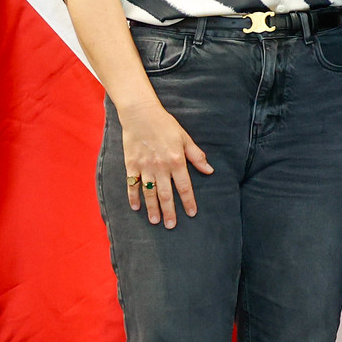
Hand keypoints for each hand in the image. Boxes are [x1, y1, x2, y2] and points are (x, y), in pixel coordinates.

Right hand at [117, 97, 212, 226]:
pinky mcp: (131, 165)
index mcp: (177, 161)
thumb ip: (196, 156)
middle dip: (169, 211)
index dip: (188, 201)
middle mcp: (161, 167)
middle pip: (166, 194)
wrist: (141, 115)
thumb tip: (209, 170)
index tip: (191, 213)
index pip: (185, 186)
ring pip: (149, 193)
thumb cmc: (166, 125)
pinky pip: (132, 184)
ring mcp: (144, 167)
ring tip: (155, 221)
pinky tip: (136, 207)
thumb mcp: (185, 138)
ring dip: (152, 208)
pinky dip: (133, 197)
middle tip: (171, 226)